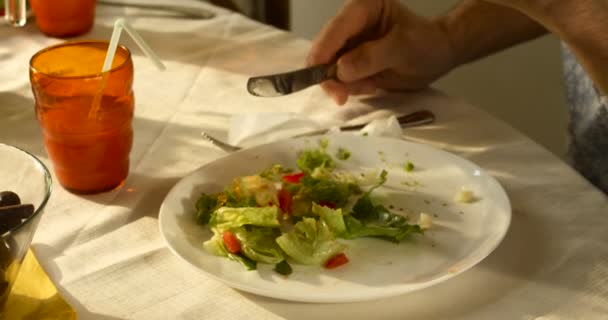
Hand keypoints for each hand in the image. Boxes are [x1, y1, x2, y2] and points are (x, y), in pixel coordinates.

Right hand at [307, 0, 455, 104]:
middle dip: (330, 76)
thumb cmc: (426, 44)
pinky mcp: (350, 61)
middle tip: (342, 96)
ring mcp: (348, 43)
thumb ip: (371, 57)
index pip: (333, 30)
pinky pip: (339, 79)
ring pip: (328, 68)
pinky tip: (372, 84)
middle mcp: (349, 23)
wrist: (438, 55)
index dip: (323, 55)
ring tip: (371, 84)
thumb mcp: (402, 48)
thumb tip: (340, 70)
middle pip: (323, 51)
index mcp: (361, 8)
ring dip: (345, 84)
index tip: (324, 80)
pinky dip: (352, 87)